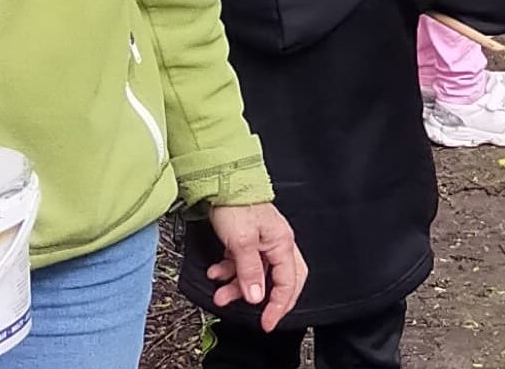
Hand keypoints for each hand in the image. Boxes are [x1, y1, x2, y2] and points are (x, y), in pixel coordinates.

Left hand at [204, 204, 307, 331]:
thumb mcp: (241, 242)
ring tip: (221, 294)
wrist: (220, 182)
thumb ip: (250, 272)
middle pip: (281, 279)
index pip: (288, 282)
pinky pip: (243, 263)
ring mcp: (262, 241)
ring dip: (239, 286)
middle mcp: (276, 242)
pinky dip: (230, 272)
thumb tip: (256, 297)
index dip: (278, 305)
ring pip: (257, 273)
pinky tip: (216, 273)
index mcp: (282, 243)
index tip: (267, 322)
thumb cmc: (236, 204)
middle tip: (261, 316)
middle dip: (269, 299)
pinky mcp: (247, 239)